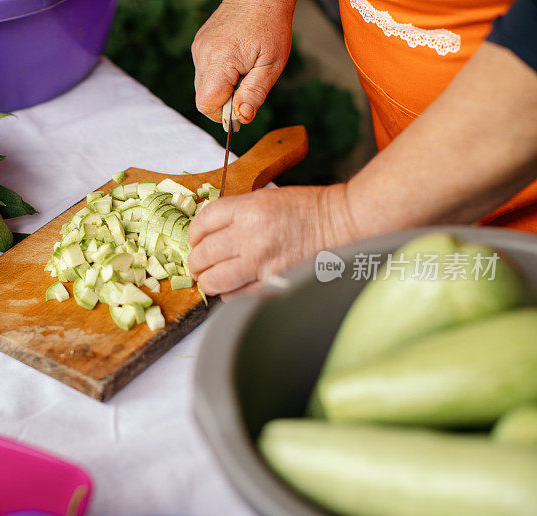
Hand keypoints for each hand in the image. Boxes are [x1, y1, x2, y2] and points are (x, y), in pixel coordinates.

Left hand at [187, 185, 356, 298]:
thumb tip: (207, 233)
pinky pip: (235, 296)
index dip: (193, 233)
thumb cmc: (306, 209)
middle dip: (196, 261)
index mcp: (247, 209)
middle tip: (200, 264)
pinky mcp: (272, 284)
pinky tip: (236, 285)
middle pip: (201, 254)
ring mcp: (261, 262)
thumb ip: (235, 214)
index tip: (195, 240)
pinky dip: (230, 293)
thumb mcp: (265, 198)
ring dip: (209, 281)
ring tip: (213, 278)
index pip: (202, 222)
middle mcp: (250, 235)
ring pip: (214, 281)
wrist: (343, 222)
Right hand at [192, 0, 294, 123]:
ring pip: (204, 85)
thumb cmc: (270, 25)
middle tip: (247, 83)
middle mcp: (202, 56)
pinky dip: (219, 73)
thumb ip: (255, 93)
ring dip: (222, 86)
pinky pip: (205, 70)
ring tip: (243, 68)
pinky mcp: (200, 44)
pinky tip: (236, 59)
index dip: (224, 113)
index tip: (242, 106)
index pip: (207, 105)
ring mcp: (198, 49)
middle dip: (225, 100)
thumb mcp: (271, 64)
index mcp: (218, 62)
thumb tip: (242, 118)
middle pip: (203, 98)